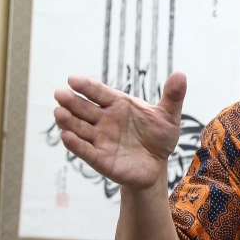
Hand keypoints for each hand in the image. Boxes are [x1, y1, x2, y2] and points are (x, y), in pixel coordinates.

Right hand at [52, 72, 185, 189]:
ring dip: (68, 121)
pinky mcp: (99, 159)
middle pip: (84, 108)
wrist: (157, 164)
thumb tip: (181, 74)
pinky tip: (66, 136)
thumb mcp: (168, 116)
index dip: (86, 86)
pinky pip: (85, 150)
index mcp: (117, 104)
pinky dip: (75, 144)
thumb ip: (173, 96)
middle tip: (60, 93)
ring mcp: (99, 139)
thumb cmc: (159, 136)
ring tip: (59, 112)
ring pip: (79, 128)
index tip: (73, 79)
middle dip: (71, 101)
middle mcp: (104, 119)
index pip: (99, 92)